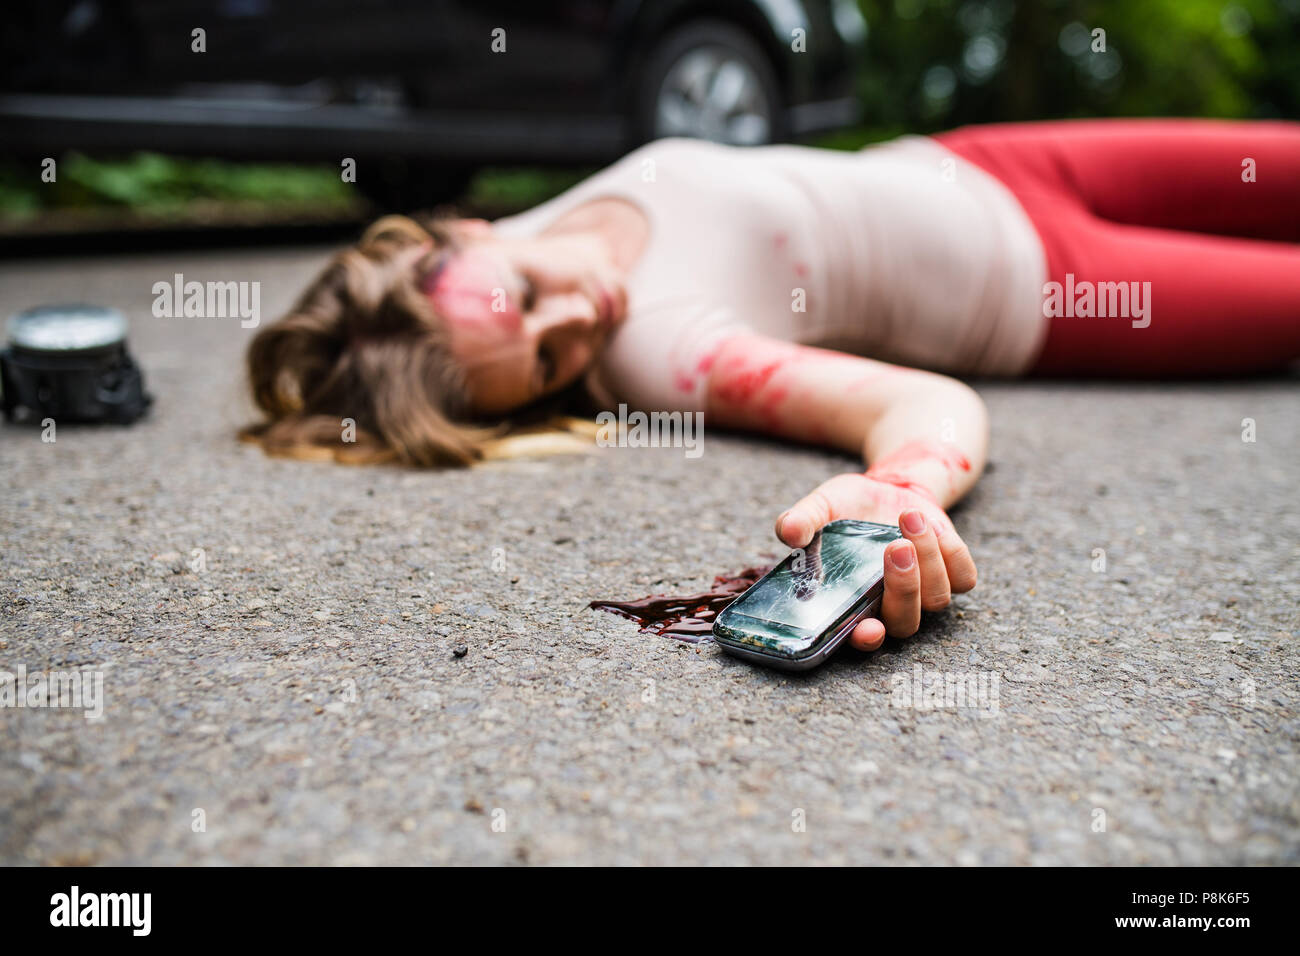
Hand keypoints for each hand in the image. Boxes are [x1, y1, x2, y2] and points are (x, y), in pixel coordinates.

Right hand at [774, 473, 977, 649]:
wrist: (889, 487)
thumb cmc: (848, 506)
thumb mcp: (821, 506)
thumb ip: (802, 519)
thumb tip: (787, 531)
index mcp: (854, 602)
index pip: (861, 638)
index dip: (866, 641)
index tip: (868, 629)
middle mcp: (890, 604)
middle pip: (905, 623)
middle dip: (904, 589)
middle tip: (895, 548)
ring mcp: (925, 592)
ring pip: (937, 599)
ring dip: (928, 560)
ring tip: (908, 517)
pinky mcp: (953, 573)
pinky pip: (965, 578)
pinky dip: (954, 554)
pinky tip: (934, 528)